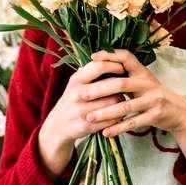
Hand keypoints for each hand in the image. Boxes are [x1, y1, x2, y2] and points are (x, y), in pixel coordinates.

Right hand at [37, 58, 126, 177]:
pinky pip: (111, 119)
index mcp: (75, 79)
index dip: (114, 65)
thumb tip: (116, 59)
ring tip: (123, 100)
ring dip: (122, 101)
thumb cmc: (73, 99)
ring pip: (113, 102)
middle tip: (128, 86)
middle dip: (122, 85)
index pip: (99, 66)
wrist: (57, 125)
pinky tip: (118, 114)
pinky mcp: (86, 125)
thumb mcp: (76, 83)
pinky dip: (118, 116)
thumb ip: (91, 72)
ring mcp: (81, 110)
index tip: (123, 68)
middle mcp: (76, 93)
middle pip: (110, 85)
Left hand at [82, 50, 185, 165]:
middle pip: (121, 84)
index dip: (110, 55)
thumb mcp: (143, 82)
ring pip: (125, 106)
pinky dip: (118, 128)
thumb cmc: (153, 96)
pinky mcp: (155, 115)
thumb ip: (126, 76)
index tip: (93, 57)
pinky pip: (133, 122)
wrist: (178, 112)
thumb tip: (99, 67)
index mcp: (142, 73)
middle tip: (82, 95)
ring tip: (90, 117)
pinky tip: (106, 132)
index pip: (126, 58)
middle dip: (100, 90)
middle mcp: (148, 83)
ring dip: (106, 113)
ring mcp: (153, 100)